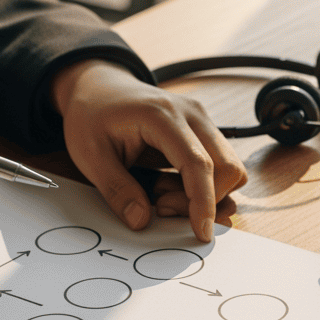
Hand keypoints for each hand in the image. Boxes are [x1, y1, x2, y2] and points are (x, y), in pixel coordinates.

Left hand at [52, 60, 246, 242]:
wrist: (98, 86)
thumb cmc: (91, 115)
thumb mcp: (89, 155)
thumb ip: (116, 190)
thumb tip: (142, 221)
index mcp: (162, 115)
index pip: (199, 163)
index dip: (203, 202)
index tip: (201, 233)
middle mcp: (192, 114)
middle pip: (228, 167)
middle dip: (205, 201)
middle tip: (162, 207)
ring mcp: (201, 121)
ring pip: (229, 169)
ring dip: (204, 194)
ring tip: (161, 193)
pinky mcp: (202, 131)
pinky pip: (219, 166)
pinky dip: (201, 186)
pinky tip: (168, 184)